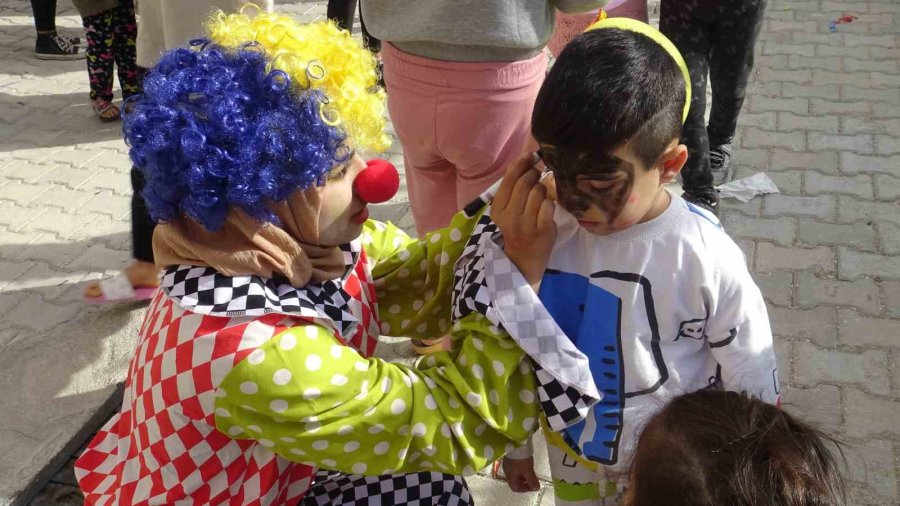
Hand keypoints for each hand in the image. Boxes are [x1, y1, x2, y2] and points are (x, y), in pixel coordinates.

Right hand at [492, 153, 556, 285]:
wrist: (524, 258)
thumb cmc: (517, 228)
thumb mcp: (507, 209)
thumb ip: (512, 188)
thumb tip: (524, 160)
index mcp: (498, 209)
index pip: (509, 179)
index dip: (521, 164)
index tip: (530, 156)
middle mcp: (509, 216)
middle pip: (525, 183)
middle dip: (534, 174)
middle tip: (537, 175)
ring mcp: (526, 225)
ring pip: (538, 193)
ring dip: (542, 189)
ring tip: (540, 196)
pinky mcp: (543, 230)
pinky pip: (549, 205)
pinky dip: (550, 203)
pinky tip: (546, 208)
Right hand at [502, 456, 540, 492]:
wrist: (515, 443)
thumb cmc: (521, 459)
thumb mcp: (528, 471)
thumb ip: (532, 481)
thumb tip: (536, 489)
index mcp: (510, 477)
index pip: (515, 488)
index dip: (524, 489)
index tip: (532, 486)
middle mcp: (507, 472)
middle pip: (516, 481)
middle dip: (525, 482)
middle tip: (533, 479)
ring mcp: (508, 464)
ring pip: (516, 474)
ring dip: (524, 475)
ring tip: (531, 471)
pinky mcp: (510, 458)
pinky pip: (516, 467)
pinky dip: (522, 468)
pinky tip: (527, 463)